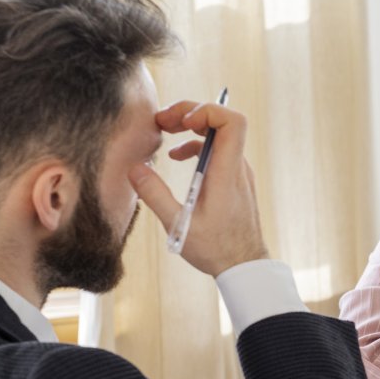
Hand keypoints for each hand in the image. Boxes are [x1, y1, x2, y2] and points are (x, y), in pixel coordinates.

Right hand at [128, 99, 268, 275]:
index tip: (181, 122)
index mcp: (227, 174)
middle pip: (222, 121)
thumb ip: (155, 196)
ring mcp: (239, 172)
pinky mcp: (235, 179)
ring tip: (163, 131)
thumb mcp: (178, 226)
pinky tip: (176, 156)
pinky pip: (218, 150)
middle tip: (161, 120)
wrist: (244, 266)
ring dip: (191, 128)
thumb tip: (135, 168)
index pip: (232, 123)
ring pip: (219, 134)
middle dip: (190, 113)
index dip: (207, 112)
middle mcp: (238, 168)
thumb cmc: (215, 250)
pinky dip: (196, 144)